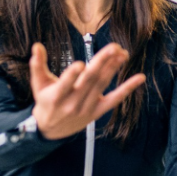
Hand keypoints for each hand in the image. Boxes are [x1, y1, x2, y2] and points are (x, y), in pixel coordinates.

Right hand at [29, 42, 144, 139]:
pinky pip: (115, 99)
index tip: (81, 64)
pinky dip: (128, 88)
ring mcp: (87, 107)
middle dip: (102, 62)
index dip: (72, 75)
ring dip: (114, 68)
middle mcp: (73, 102)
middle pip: (89, 80)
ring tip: (123, 54)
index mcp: (56, 96)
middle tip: (113, 47)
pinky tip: (140, 78)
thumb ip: (37, 65)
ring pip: (102, 85)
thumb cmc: (46, 101)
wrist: (50, 129)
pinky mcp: (98, 111)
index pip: (65, 84)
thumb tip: (36, 45)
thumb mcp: (38, 84)